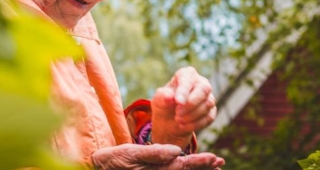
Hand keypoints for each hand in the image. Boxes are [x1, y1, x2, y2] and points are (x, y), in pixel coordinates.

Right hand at [91, 144, 224, 169]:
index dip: (200, 162)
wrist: (100, 168)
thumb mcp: (130, 153)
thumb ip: (153, 153)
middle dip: (203, 167)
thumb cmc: (114, 159)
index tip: (214, 158)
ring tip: (214, 166)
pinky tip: (189, 166)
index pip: (183, 166)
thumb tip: (176, 151)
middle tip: (220, 162)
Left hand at [151, 67, 216, 145]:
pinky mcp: (211, 111)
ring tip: (178, 120)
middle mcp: (201, 83)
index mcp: (187, 74)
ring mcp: (208, 97)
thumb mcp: (158, 100)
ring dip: (192, 115)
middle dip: (191, 104)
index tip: (177, 102)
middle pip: (204, 89)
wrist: (169, 120)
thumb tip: (170, 97)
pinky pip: (209, 117)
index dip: (184, 91)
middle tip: (177, 114)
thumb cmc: (164, 104)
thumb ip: (162, 96)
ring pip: (208, 104)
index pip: (188, 79)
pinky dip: (196, 124)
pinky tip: (183, 126)